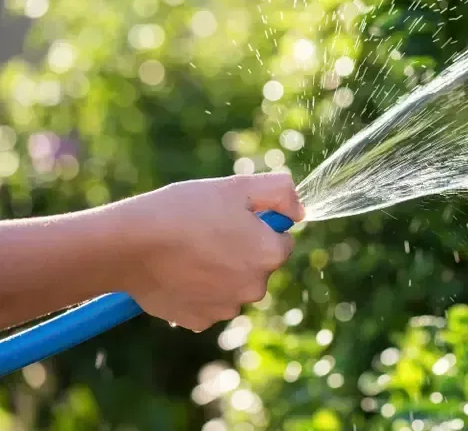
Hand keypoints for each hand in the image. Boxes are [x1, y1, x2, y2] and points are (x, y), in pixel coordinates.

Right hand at [113, 173, 303, 331]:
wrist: (129, 245)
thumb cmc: (184, 211)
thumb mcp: (237, 187)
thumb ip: (281, 192)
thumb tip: (299, 211)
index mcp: (270, 254)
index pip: (282, 240)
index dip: (260, 226)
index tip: (233, 218)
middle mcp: (255, 287)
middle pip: (259, 266)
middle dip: (242, 250)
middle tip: (208, 232)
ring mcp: (227, 308)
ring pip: (234, 286)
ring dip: (221, 272)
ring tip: (189, 251)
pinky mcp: (200, 321)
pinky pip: (209, 303)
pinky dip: (198, 290)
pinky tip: (178, 272)